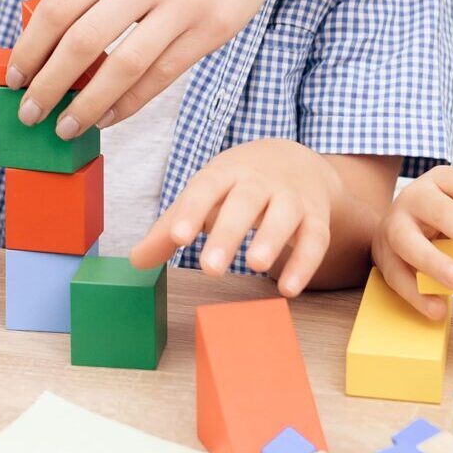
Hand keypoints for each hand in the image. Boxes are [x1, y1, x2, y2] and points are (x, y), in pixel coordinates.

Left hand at [8, 0, 312, 140]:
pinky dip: (128, 103)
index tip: (15, 78)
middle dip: (50, 85)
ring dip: (87, 105)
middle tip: (31, 112)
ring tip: (65, 127)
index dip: (31, 48)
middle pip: (84, 41)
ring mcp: (182, 6)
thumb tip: (49, 48)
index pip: (59, 7)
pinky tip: (108, 116)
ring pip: (123, 67)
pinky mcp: (210, 30)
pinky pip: (160, 77)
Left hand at [126, 138, 339, 295]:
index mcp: (225, 172)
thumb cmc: (237, 186)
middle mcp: (260, 180)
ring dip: (271, 239)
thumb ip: (172, 227)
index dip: (192, 211)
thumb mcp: (204, 196)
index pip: (206, 187)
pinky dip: (305, 264)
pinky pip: (315, 239)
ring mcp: (292, 197)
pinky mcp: (317, 217)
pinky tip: (288, 290)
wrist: (297, 161)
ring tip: (254, 266)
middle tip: (210, 267)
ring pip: (285, 215)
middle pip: (245, 201)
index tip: (178, 237)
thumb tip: (136, 261)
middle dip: (228, 232)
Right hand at [371, 165, 452, 320]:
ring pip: (409, 241)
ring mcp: (395, 226)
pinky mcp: (383, 256)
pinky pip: (396, 276)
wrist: (397, 223)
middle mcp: (415, 197)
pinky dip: (417, 294)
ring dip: (435, 262)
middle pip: (441, 212)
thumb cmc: (446, 218)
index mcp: (444, 181)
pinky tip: (438, 309)